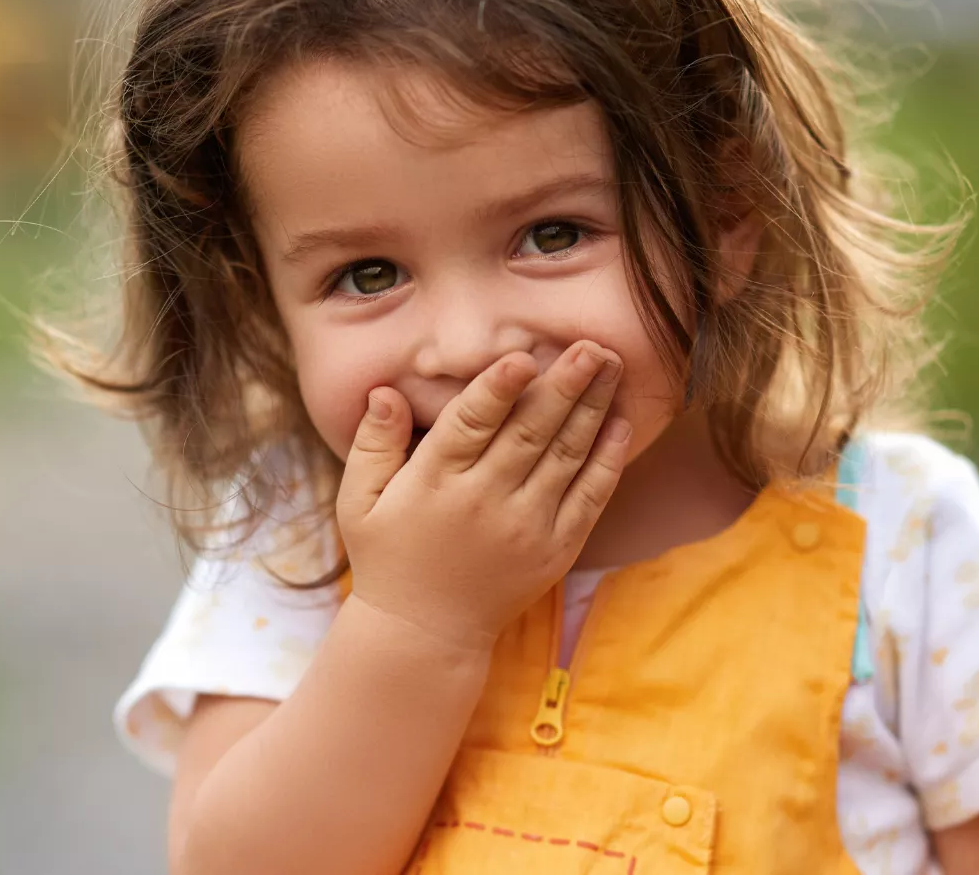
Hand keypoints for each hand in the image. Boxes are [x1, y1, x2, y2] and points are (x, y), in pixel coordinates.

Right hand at [335, 341, 631, 652]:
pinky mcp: (555, 549)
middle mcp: (484, 502)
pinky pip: (589, 498)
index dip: (498, 389)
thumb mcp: (358, 502)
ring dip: (593, 407)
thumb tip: (385, 391)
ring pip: (566, 456)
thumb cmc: (388, 556)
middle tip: (593, 345)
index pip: (471, 423)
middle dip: (565, 384)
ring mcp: (525, 527)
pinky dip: (607, 460)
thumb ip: (373, 443)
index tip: (524, 356)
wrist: (425, 633)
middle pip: (531, 431)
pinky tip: (619, 423)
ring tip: (612, 365)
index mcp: (434, 482)